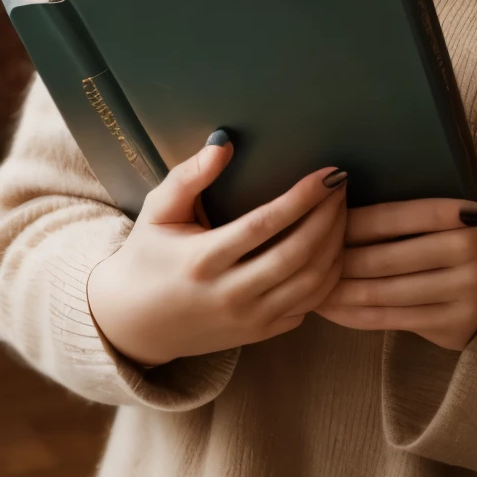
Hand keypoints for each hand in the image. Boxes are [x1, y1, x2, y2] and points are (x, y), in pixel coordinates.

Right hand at [86, 134, 347, 366]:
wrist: (134, 326)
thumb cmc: (148, 256)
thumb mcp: (158, 210)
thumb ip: (189, 174)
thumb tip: (225, 141)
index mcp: (202, 260)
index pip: (265, 225)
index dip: (303, 197)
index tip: (329, 172)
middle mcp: (229, 294)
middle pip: (297, 255)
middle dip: (329, 217)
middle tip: (341, 186)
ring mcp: (247, 320)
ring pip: (310, 284)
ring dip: (335, 245)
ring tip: (341, 211)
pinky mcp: (259, 335)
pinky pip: (309, 307)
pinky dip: (329, 277)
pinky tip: (333, 247)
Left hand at [312, 171, 476, 350]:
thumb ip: (450, 172)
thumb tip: (394, 143)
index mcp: (471, 216)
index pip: (402, 216)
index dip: (360, 218)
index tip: (326, 216)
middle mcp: (471, 255)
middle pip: (389, 256)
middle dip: (343, 255)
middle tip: (307, 251)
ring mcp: (463, 295)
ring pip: (386, 292)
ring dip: (342, 288)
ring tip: (309, 280)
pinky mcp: (451, 327)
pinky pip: (391, 321)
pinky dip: (354, 316)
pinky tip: (329, 308)